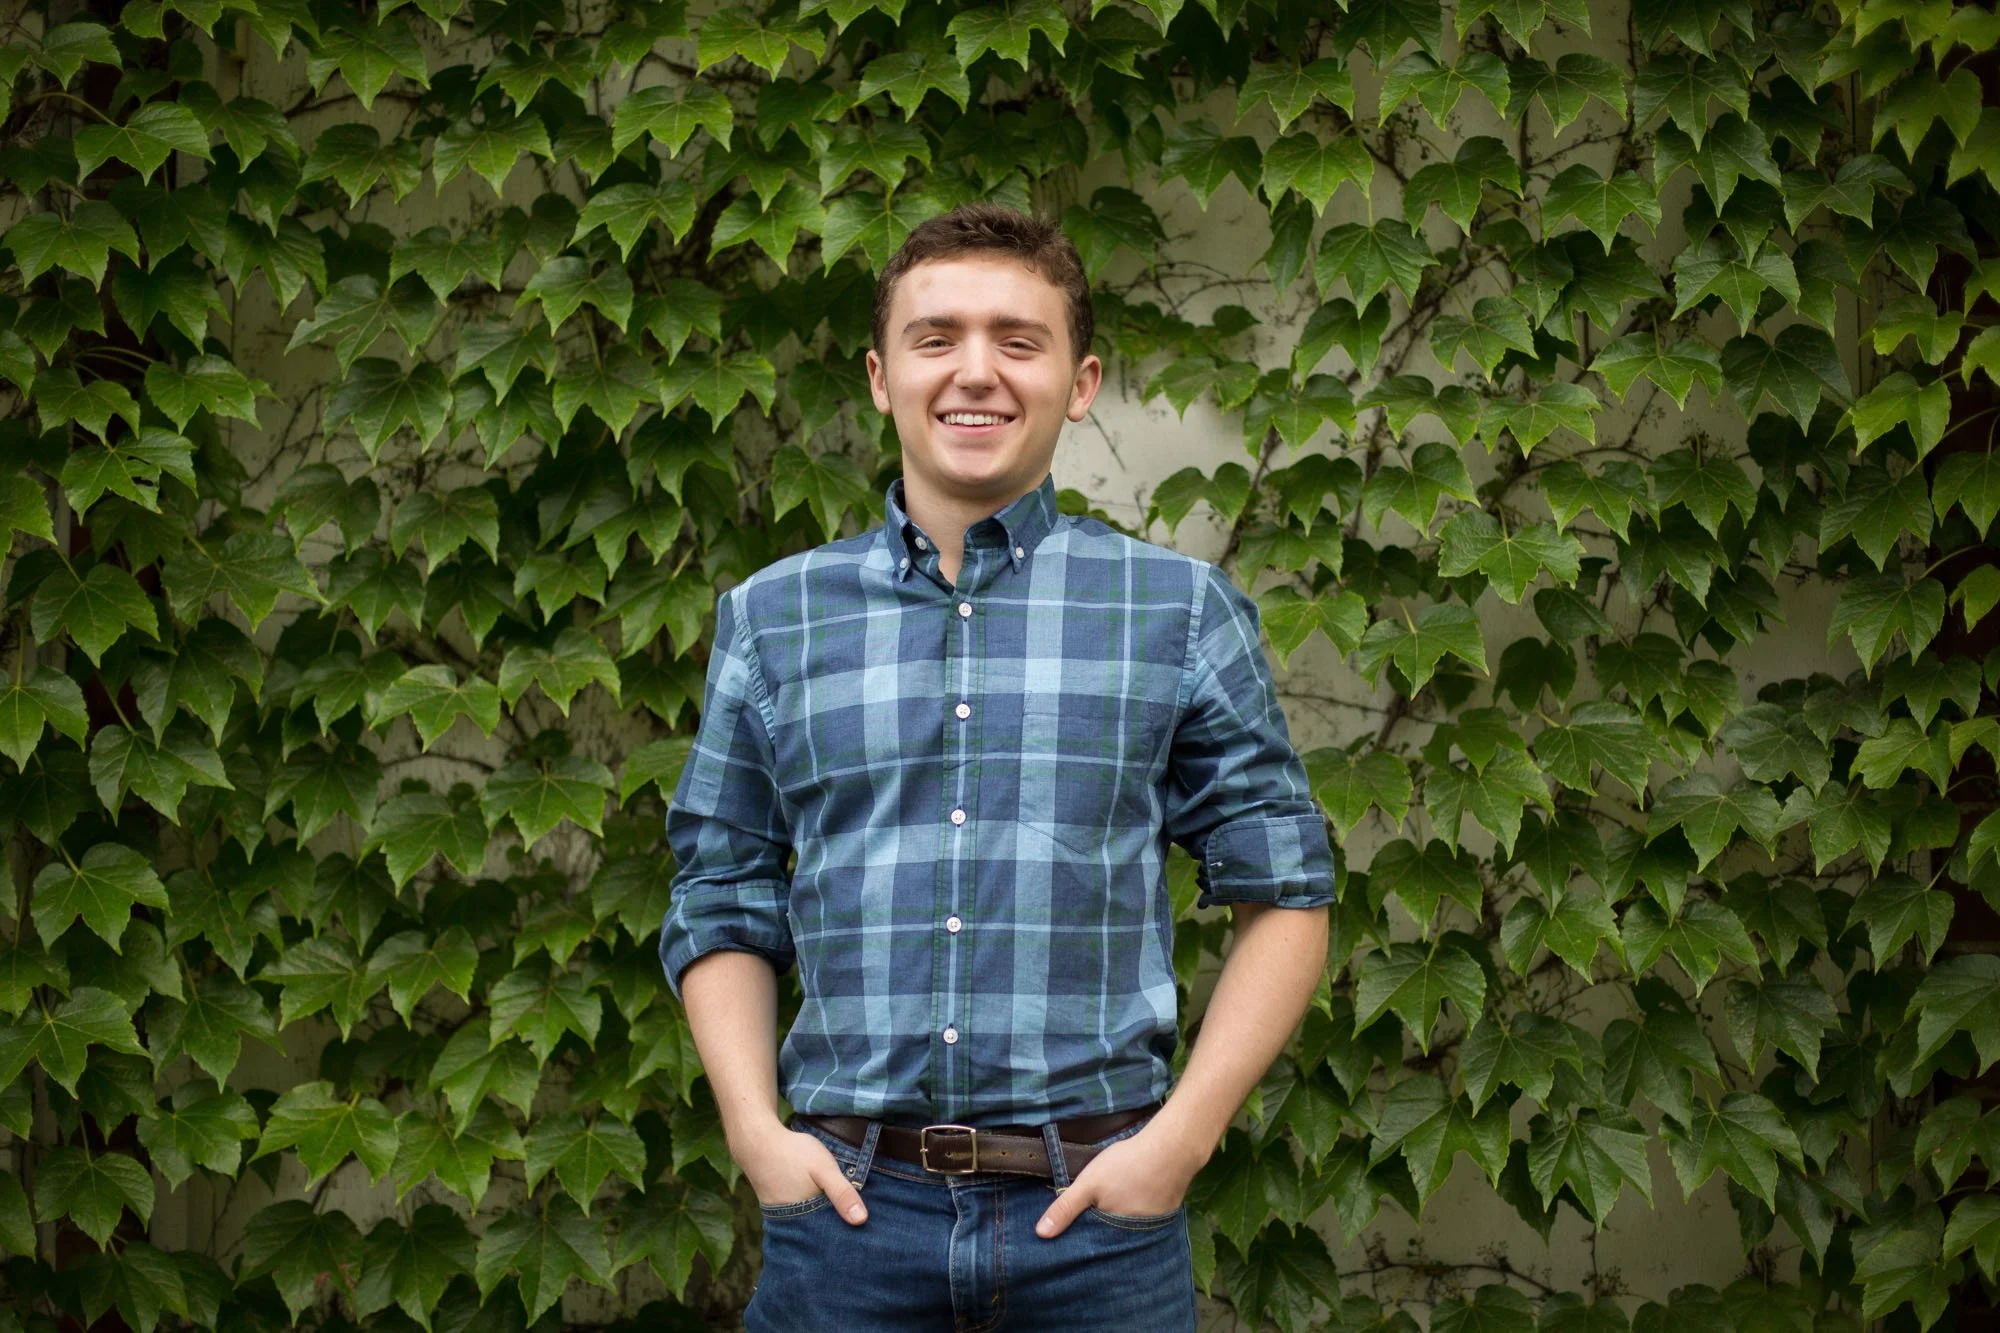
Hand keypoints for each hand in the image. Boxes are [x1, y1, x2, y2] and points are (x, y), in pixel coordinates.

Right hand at [735, 1123, 868, 1225]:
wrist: (757, 1142)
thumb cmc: (793, 1155)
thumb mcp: (824, 1169)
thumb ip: (842, 1193)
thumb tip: (862, 1220)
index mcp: (805, 1220)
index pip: (831, 1239)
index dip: (848, 1236)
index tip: (865, 1236)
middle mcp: (792, 1224)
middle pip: (821, 1234)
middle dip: (838, 1231)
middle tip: (860, 1229)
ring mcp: (783, 1216)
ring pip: (811, 1224)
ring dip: (825, 1220)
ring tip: (845, 1215)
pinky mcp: (779, 1207)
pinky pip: (801, 1215)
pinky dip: (813, 1211)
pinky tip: (823, 1203)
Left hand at [1034, 1124, 1201, 1237]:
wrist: (1172, 1149)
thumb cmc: (1127, 1166)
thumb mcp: (1089, 1184)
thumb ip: (1065, 1208)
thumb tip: (1040, 1234)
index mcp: (1115, 1236)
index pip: (1091, 1250)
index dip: (1080, 1242)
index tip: (1066, 1240)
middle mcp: (1135, 1239)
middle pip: (1109, 1242)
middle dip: (1096, 1236)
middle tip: (1084, 1224)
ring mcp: (1151, 1227)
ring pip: (1125, 1230)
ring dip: (1115, 1223)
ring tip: (1103, 1212)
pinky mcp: (1163, 1214)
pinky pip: (1141, 1220)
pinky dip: (1131, 1212)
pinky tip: (1126, 1200)